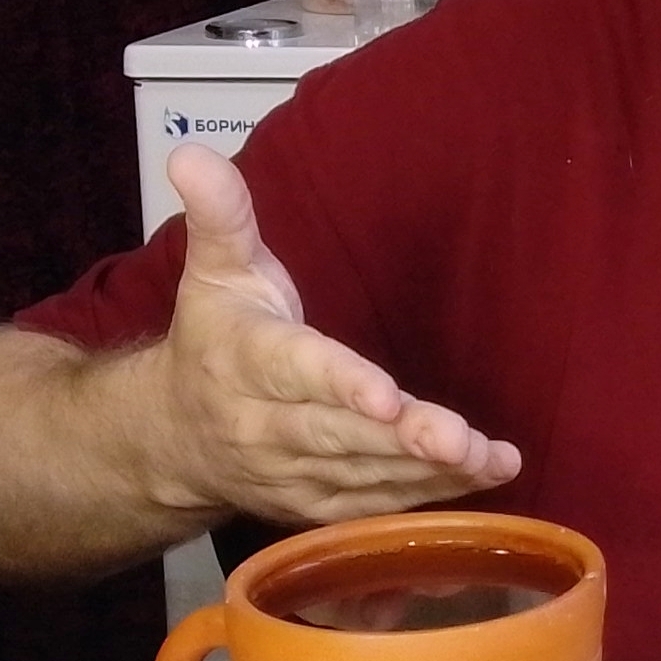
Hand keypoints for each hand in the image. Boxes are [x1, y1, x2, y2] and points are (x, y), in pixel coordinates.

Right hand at [147, 143, 520, 526]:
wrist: (170, 439)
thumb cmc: (215, 340)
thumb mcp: (215, 269)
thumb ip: (221, 214)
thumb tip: (192, 154)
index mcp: (244, 360)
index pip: (296, 371)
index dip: (342, 383)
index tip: (388, 396)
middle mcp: (263, 425)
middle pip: (338, 434)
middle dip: (402, 439)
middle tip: (461, 439)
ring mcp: (288, 475)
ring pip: (363, 475)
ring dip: (429, 472)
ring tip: (490, 459)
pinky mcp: (313, 507)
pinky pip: (370, 507)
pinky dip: (426, 497)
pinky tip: (481, 478)